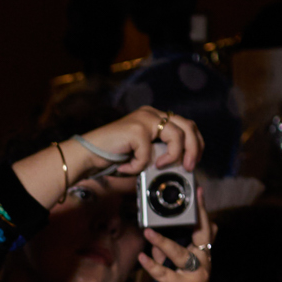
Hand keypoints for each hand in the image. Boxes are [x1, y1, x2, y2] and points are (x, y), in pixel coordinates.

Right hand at [75, 102, 203, 180]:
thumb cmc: (113, 158)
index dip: (195, 143)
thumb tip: (180, 165)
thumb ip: (160, 153)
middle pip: (188, 126)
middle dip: (193, 149)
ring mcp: (145, 119)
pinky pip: (149, 153)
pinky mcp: (137, 130)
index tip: (192, 161)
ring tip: (159, 168)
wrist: (86, 155)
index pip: (186, 125)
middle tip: (188, 167)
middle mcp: (152, 114)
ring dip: (173, 156)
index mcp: (155, 117)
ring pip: (176, 136)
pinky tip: (126, 168)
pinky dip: (138, 166)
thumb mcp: (143, 153)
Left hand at [138, 192, 214, 281]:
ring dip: (162, 241)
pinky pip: (166, 274)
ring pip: (179, 253)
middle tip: (184, 200)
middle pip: (201, 234)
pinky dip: (153, 266)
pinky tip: (142, 257)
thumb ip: (175, 257)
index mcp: (203, 258)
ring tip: (148, 231)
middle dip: (194, 215)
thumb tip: (162, 243)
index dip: (203, 210)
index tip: (199, 191)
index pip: (206, 229)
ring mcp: (196, 276)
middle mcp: (203, 263)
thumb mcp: (182, 274)